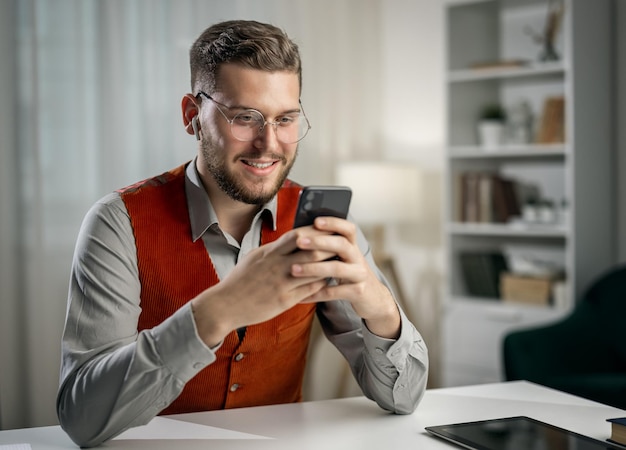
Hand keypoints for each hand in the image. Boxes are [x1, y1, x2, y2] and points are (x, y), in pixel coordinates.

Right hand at [190, 225, 337, 346]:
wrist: (225, 305)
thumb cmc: (240, 280)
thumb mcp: (254, 258)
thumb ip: (274, 249)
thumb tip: (292, 240)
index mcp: (269, 252)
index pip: (297, 235)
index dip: (314, 230)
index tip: (326, 227)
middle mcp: (277, 265)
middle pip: (310, 250)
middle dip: (328, 246)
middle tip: (340, 245)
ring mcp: (281, 283)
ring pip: (314, 271)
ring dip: (328, 266)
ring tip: (338, 263)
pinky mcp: (284, 300)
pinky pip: (309, 290)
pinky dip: (320, 284)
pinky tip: (326, 282)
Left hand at [291, 217, 400, 338]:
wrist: (373, 298)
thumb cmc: (349, 274)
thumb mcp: (344, 258)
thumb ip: (329, 247)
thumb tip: (302, 233)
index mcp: (353, 246)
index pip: (348, 229)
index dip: (333, 223)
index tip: (315, 221)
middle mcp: (358, 258)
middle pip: (341, 244)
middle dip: (319, 242)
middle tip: (299, 241)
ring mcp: (359, 275)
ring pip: (337, 269)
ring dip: (314, 268)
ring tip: (294, 269)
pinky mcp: (358, 292)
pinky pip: (334, 292)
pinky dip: (316, 294)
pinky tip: (300, 296)